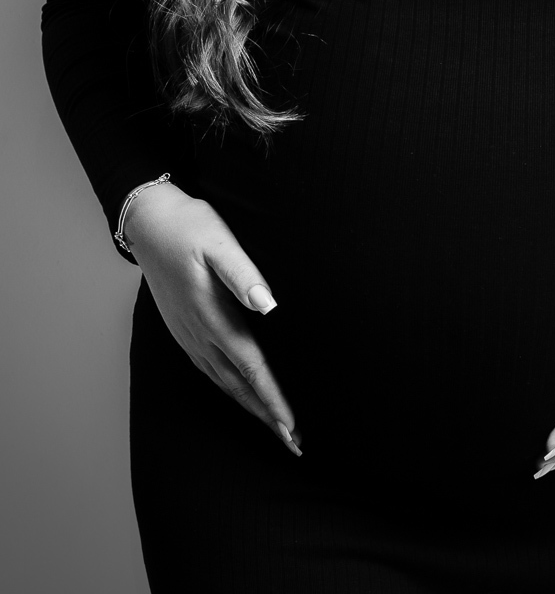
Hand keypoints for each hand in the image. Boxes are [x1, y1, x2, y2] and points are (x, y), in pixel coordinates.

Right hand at [123, 181, 302, 456]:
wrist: (148, 222)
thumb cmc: (189, 226)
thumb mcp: (219, 242)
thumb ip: (243, 274)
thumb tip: (268, 304)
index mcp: (213, 317)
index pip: (251, 368)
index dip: (272, 400)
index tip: (291, 426)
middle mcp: (199, 334)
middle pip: (239, 386)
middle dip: (267, 416)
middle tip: (294, 444)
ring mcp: (188, 335)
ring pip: (224, 383)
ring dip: (250, 406)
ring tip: (276, 427)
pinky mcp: (183, 329)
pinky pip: (210, 371)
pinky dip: (231, 389)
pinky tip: (241, 394)